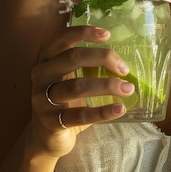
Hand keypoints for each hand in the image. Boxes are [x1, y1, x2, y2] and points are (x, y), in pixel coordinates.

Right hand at [28, 25, 133, 157]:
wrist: (47, 139)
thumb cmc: (66, 102)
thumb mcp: (71, 78)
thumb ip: (88, 65)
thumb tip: (123, 58)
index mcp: (47, 60)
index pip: (62, 38)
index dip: (84, 32)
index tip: (107, 34)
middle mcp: (42, 75)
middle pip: (72, 58)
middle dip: (103, 58)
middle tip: (124, 69)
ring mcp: (43, 99)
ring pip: (77, 87)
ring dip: (107, 86)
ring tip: (128, 89)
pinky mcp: (51, 122)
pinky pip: (80, 115)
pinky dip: (102, 112)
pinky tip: (120, 109)